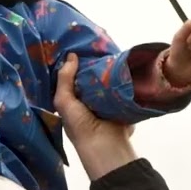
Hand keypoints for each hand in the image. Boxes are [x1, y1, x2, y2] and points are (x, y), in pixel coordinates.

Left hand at [55, 53, 136, 178]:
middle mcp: (90, 100)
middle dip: (96, 64)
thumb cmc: (81, 126)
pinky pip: (123, 85)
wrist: (107, 146)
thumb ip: (64, 79)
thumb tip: (71, 56)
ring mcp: (108, 101)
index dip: (77, 64)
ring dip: (111, 69)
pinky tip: (126, 62)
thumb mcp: (64, 102)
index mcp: (74, 101)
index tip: (80, 45)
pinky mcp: (123, 102)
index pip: (75, 77)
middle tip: (100, 43)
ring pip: (109, 79)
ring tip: (114, 48)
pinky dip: (124, 77)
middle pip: (93, 76)